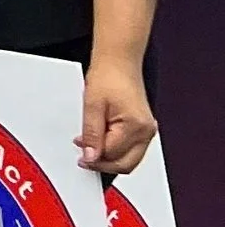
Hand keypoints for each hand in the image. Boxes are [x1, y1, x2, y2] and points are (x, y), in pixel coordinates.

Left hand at [78, 55, 155, 178]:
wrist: (118, 62)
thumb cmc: (108, 76)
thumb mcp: (92, 105)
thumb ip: (92, 134)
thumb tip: (91, 157)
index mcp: (136, 126)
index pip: (113, 155)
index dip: (94, 158)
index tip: (80, 156)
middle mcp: (146, 131)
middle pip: (126, 164)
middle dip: (103, 164)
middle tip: (84, 159)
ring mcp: (147, 131)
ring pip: (129, 159)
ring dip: (109, 158)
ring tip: (90, 147)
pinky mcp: (143, 128)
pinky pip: (130, 149)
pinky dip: (115, 150)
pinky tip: (101, 142)